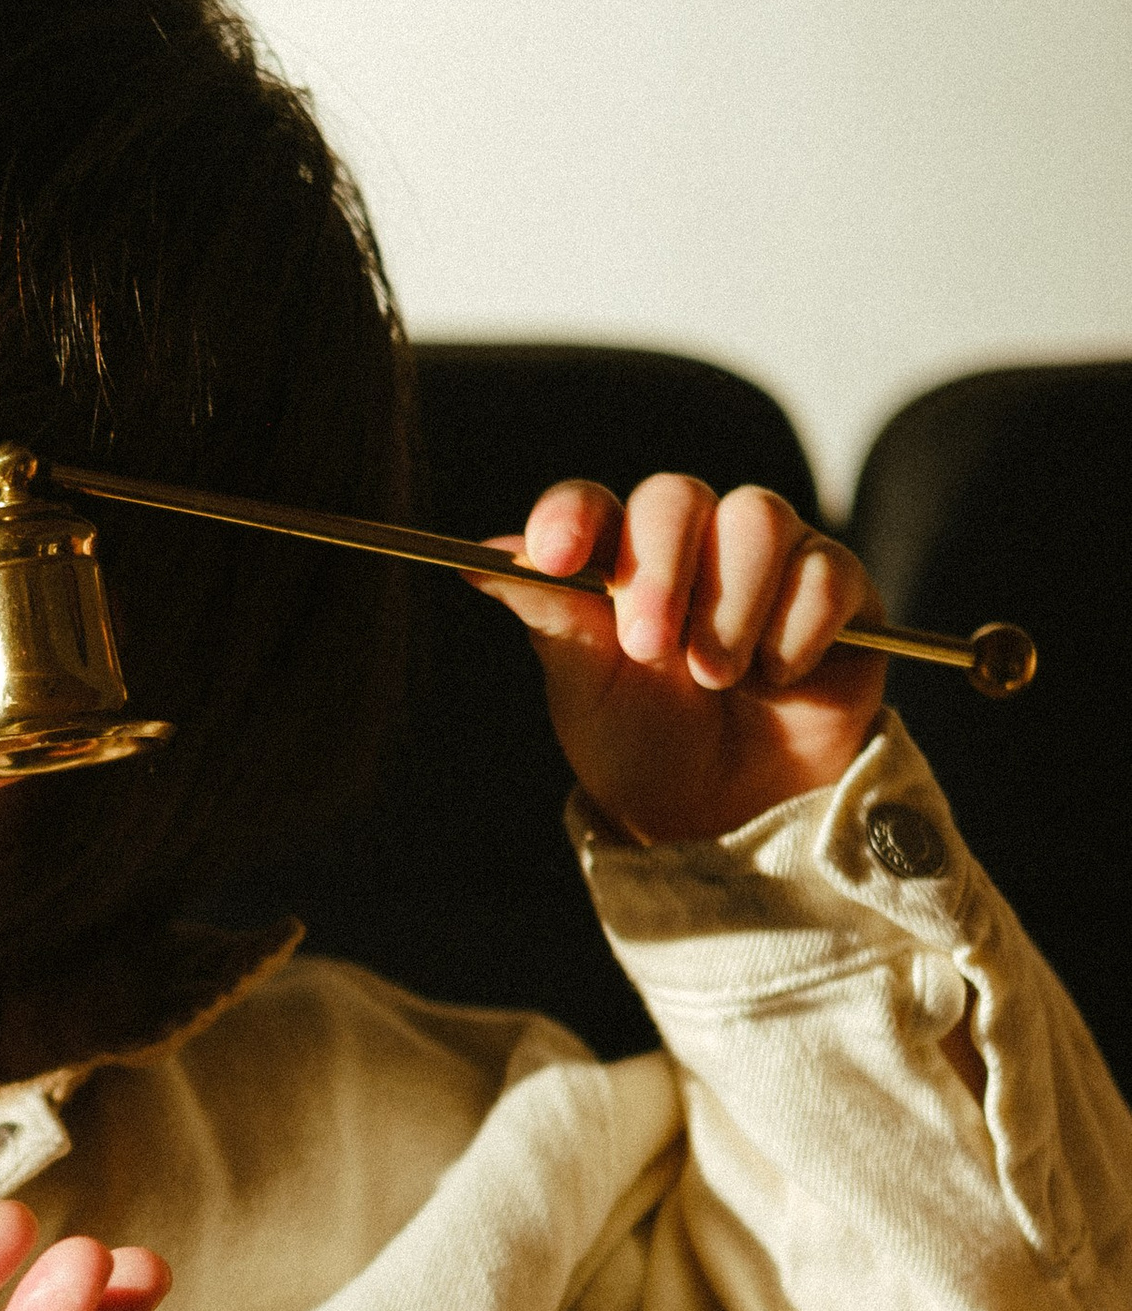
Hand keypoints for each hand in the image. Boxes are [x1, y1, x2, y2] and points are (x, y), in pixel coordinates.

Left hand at [478, 471, 886, 844]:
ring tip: (717, 677)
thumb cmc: (642, 743)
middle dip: (661, 568)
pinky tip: (780, 677)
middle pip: (678, 496)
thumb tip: (473, 557)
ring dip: (733, 602)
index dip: (572, 516)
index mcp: (617, 556)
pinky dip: (798, 626)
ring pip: (758, 517)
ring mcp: (769, 559)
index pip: (592, 504)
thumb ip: (547, 613)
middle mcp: (693, 541)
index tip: (556, 555)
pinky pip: (827, 569)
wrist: (724, 814)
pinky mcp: (838, 590)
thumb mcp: (583, 686)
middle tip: (649, 647)